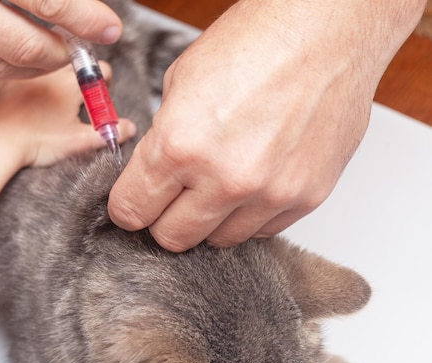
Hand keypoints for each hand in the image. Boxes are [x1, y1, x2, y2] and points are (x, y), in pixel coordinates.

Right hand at [0, 0, 121, 90]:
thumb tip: (60, 3)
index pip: (44, 2)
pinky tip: (0, 54)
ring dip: (31, 66)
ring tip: (43, 50)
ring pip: (1, 71)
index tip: (109, 28)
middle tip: (76, 45)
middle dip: (62, 53)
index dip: (83, 18)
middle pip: (28, 50)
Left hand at [0, 62, 134, 169]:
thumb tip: (129, 128)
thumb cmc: (36, 142)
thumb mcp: (78, 141)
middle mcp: (50, 68)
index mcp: (73, 80)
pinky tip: (24, 98)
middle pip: (76, 60)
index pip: (102, 70)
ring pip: (47, 62)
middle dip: (81, 75)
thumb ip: (108, 133)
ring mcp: (25, 69)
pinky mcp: (2, 76)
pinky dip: (27, 78)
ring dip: (54, 73)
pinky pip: (21, 69)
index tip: (98, 97)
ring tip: (51, 98)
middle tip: (76, 97)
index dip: (104, 85)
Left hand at [108, 0, 424, 251]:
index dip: (127, 207)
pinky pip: (262, 231)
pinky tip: (251, 181)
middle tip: (172, 197)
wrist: (325, 30)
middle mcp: (225, 177)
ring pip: (218, 241)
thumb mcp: (180, 83)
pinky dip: (249, 214)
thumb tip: (151, 174)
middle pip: (172, 238)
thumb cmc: (256, 43)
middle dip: (164, 219)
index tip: (133, 204)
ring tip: (217, 182)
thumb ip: (163, 140)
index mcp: (180, 145)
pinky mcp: (306, 197)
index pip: (131, 211)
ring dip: (210, 219)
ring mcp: (269, 193)